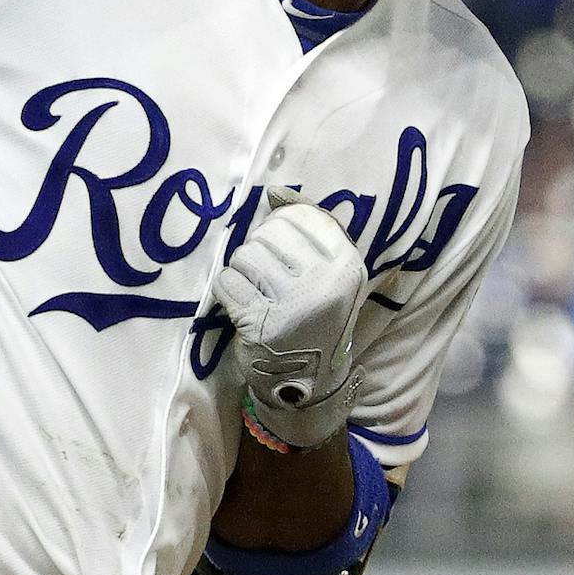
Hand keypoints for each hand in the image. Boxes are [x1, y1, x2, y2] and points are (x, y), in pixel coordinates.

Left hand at [214, 188, 366, 450]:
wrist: (312, 381)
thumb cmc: (318, 316)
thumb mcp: (331, 271)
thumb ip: (311, 225)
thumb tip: (275, 193)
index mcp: (347, 264)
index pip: (297, 217)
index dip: (280, 231)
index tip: (286, 257)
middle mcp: (324, 283)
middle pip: (266, 236)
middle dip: (259, 252)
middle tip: (268, 280)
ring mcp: (292, 305)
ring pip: (243, 257)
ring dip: (242, 272)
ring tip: (257, 292)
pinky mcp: (260, 325)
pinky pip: (226, 283)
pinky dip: (228, 291)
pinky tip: (243, 306)